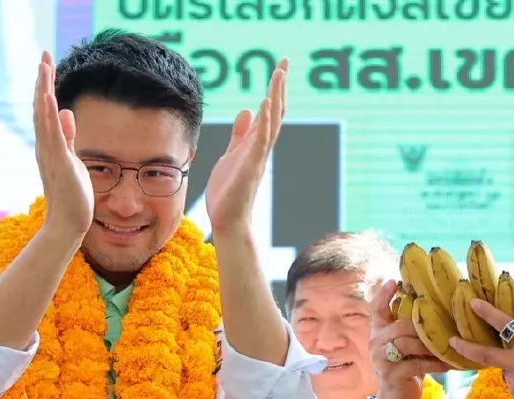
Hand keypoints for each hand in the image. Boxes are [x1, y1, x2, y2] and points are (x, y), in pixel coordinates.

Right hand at [33, 51, 93, 236]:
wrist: (67, 223)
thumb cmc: (71, 194)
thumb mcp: (72, 158)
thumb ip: (67, 136)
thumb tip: (66, 111)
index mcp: (49, 144)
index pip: (45, 109)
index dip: (46, 85)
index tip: (47, 63)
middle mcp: (45, 146)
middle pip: (41, 107)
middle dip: (43, 80)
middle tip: (44, 54)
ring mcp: (51, 154)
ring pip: (44, 116)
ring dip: (44, 90)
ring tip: (44, 66)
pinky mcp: (61, 163)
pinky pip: (54, 136)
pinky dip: (50, 116)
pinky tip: (51, 97)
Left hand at [205, 58, 287, 235]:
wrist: (228, 222)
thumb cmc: (228, 193)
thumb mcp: (231, 155)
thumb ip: (240, 135)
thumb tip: (248, 111)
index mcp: (255, 145)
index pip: (269, 113)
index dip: (274, 91)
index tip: (279, 68)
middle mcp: (261, 149)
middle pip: (275, 112)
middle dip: (279, 87)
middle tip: (285, 62)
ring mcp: (258, 157)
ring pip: (271, 122)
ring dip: (275, 97)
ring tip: (279, 74)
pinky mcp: (250, 167)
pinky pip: (260, 141)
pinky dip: (264, 122)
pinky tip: (265, 104)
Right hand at [369, 280, 449, 398]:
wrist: (396, 397)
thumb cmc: (405, 365)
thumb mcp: (404, 344)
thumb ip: (410, 327)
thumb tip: (435, 305)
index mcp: (379, 331)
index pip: (376, 308)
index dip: (384, 294)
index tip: (395, 281)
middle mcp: (376, 342)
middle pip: (400, 325)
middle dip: (423, 326)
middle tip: (445, 323)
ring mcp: (382, 359)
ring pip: (408, 343)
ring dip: (431, 345)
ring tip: (450, 344)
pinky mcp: (392, 374)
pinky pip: (418, 364)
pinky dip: (436, 364)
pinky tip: (451, 363)